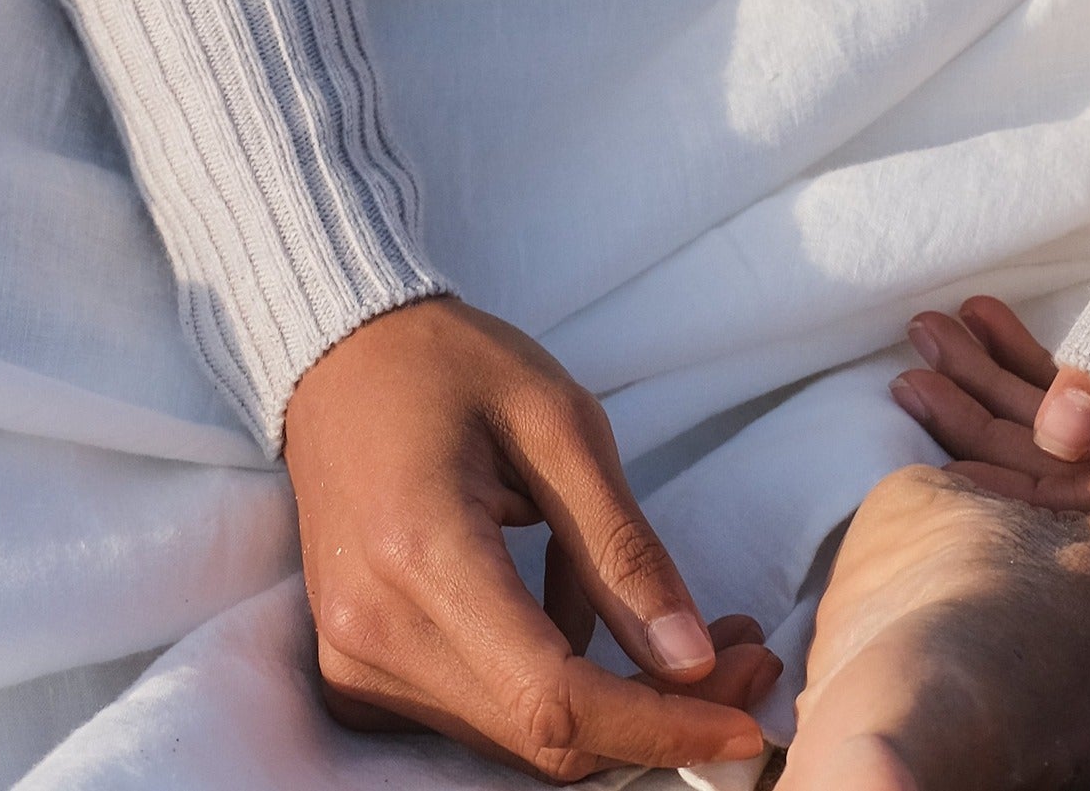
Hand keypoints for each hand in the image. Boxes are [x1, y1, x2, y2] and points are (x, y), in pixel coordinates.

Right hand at [284, 294, 779, 779]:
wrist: (340, 352)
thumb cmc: (452, 365)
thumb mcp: (559, 423)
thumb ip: (623, 549)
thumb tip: (693, 660)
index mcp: (422, 557)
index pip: (556, 699)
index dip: (662, 725)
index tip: (749, 719)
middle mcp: (374, 631)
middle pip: (543, 736)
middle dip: (654, 714)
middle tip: (739, 656)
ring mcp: (354, 662)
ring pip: (516, 737)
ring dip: (609, 700)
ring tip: (670, 623)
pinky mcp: (355, 672)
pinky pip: (479, 716)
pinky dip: (547, 682)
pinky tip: (573, 602)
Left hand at [889, 294, 1089, 500]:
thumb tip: (1057, 438)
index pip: (1087, 512)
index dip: (1011, 495)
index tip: (942, 475)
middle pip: (1057, 463)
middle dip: (979, 417)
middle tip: (912, 375)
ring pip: (1055, 417)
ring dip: (989, 374)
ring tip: (929, 329)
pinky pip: (1076, 379)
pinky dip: (1026, 350)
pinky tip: (981, 314)